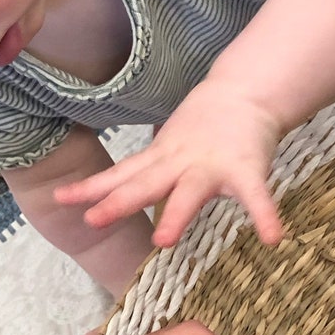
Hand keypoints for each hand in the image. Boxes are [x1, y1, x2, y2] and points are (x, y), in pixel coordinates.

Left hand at [54, 81, 285, 248]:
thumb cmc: (206, 128)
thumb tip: (118, 189)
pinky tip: (274, 238)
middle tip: (92, 220)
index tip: (60, 200)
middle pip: (145, 185)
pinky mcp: (247, 169)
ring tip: (162, 241)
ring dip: (176, 216)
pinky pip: (257, 197)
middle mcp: (180, 164)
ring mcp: (213, 167)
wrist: (246, 93)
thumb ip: (149, 171)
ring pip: (190, 192)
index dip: (90, 188)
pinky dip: (266, 216)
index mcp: (161, 161)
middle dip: (119, 202)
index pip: (120, 175)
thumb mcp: (169, 148)